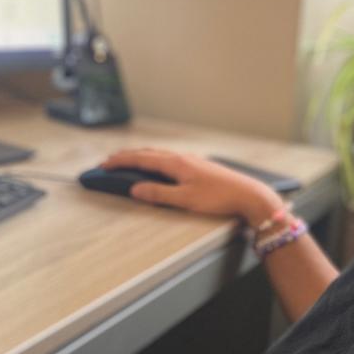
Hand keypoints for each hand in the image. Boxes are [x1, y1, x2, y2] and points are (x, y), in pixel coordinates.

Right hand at [100, 148, 282, 225]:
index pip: (141, 159)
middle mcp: (182, 158)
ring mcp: (192, 160)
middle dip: (127, 156)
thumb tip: (135, 189)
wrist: (248, 195)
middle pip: (149, 153)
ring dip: (141, 156)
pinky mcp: (199, 166)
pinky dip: (155, 160)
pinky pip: (170, 158)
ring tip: (128, 161)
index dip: (121, 161)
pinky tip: (158, 165)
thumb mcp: (185, 200)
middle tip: (109, 161)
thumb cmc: (219, 198)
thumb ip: (159, 194)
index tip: (104, 164)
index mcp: (176, 163)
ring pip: (159, 154)